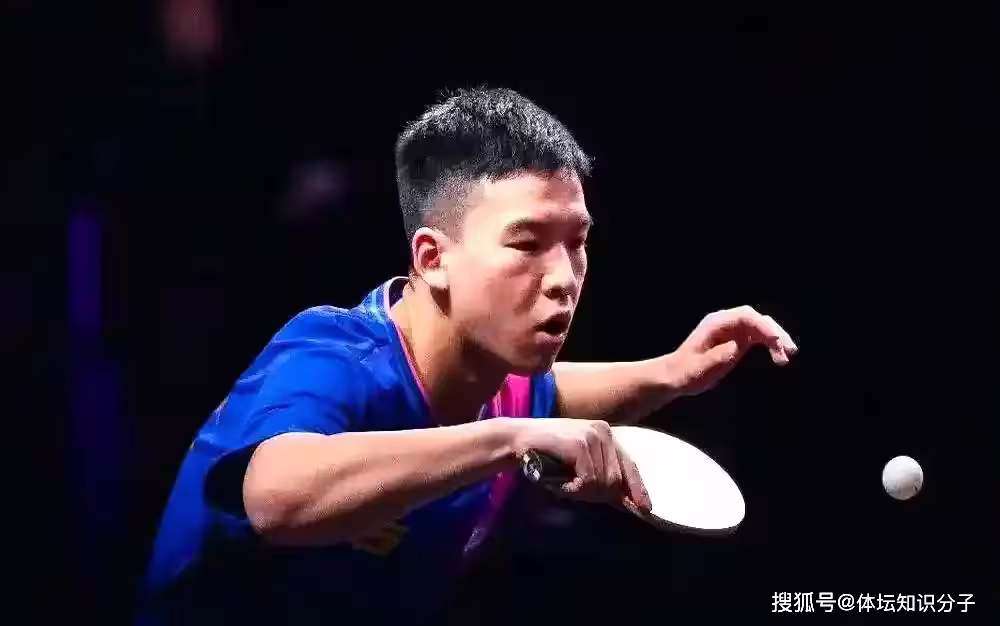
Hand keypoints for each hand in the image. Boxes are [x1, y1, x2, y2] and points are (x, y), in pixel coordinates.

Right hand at [511, 418, 650, 512]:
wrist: (516, 440)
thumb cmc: (544, 453)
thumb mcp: (578, 462)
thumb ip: (600, 474)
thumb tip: (624, 500)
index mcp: (606, 433)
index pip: (629, 465)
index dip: (637, 489)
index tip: (644, 509)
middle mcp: (603, 431)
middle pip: (616, 479)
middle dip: (598, 494)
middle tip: (573, 491)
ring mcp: (593, 436)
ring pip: (602, 483)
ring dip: (581, 492)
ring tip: (562, 483)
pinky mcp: (581, 445)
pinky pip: (588, 481)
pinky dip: (572, 489)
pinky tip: (558, 482)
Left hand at [668, 305, 798, 396]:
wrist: (676, 376)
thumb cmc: (684, 373)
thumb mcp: (699, 368)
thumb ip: (717, 357)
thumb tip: (737, 346)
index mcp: (715, 323)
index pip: (744, 316)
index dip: (762, 326)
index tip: (776, 340)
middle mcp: (726, 322)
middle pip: (756, 319)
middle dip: (774, 332)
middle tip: (788, 350)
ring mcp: (733, 330)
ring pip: (761, 328)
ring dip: (776, 340)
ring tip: (788, 356)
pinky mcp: (738, 341)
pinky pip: (759, 338)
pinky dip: (770, 346)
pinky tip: (779, 357)